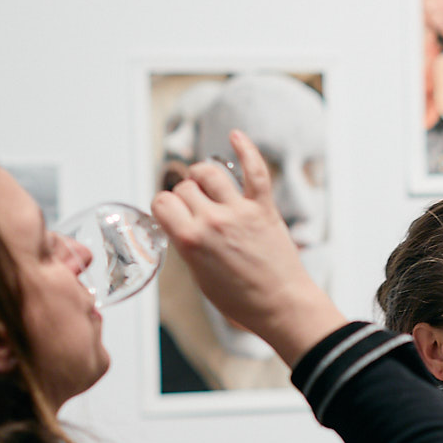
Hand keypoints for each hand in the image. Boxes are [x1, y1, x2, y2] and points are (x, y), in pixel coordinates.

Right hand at [150, 129, 345, 363]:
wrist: (281, 306)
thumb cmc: (242, 301)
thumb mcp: (200, 277)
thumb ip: (189, 246)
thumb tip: (184, 226)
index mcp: (189, 241)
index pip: (161, 203)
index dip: (164, 207)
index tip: (171, 212)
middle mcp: (212, 221)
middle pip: (184, 187)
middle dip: (185, 195)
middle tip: (194, 208)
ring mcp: (239, 212)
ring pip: (210, 172)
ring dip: (203, 174)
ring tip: (206, 182)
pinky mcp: (264, 209)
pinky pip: (254, 171)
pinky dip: (246, 149)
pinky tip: (235, 136)